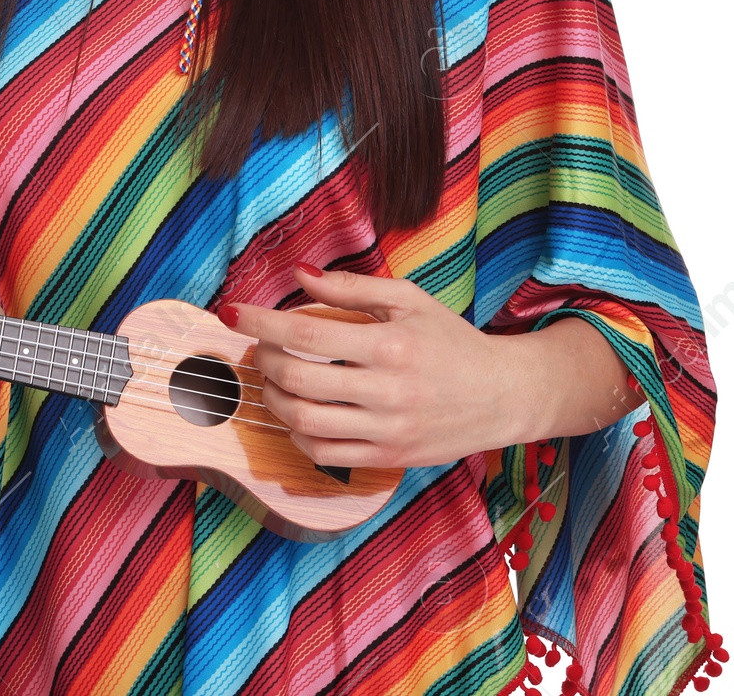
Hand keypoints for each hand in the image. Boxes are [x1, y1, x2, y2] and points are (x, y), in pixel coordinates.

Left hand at [228, 265, 631, 469]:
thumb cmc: (451, 340)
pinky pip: (325, 454)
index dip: (260, 322)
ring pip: (305, 421)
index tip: (232, 312)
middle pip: (298, 379)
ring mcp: (386, 431)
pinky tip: (298, 412)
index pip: (306, 333)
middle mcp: (386, 391)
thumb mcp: (408, 299)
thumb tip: (300, 274)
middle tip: (258, 346)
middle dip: (264, 361)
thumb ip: (351, 287)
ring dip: (274, 398)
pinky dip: (298, 433)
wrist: (501, 394)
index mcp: (389, 345)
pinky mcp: (387, 459)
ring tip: (272, 379)